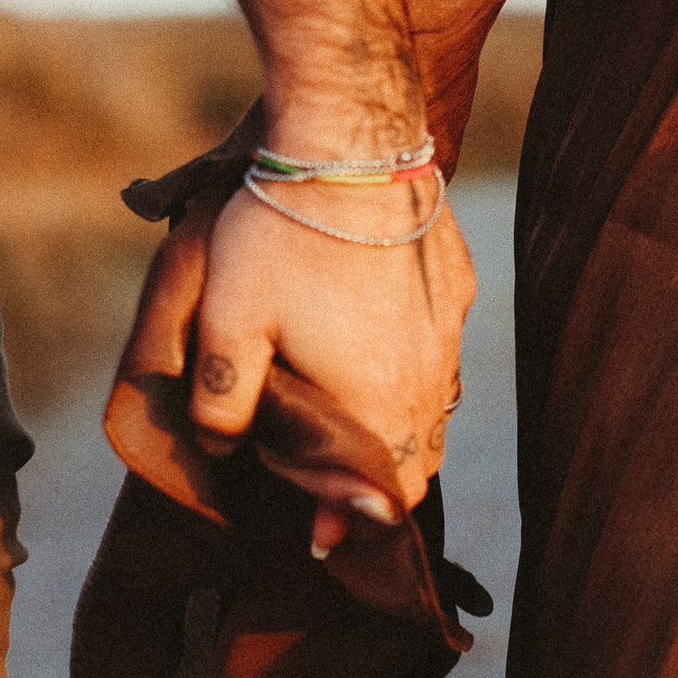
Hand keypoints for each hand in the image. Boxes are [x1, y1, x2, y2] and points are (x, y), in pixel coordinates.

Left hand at [187, 173, 472, 557]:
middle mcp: (429, 381)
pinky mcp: (456, 287)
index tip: (322, 534)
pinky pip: (443, 351)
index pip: (383, 498)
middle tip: (336, 478)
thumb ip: (221, 403)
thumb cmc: (282, 238)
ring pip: (436, 409)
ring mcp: (450, 332)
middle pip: (418, 464)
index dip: (349, 521)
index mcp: (380, 406)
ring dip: (401, 427)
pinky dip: (416, 368)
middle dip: (380, 483)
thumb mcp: (227, 325)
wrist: (351, 143)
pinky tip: (381, 344)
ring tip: (358, 417)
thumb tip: (225, 448)